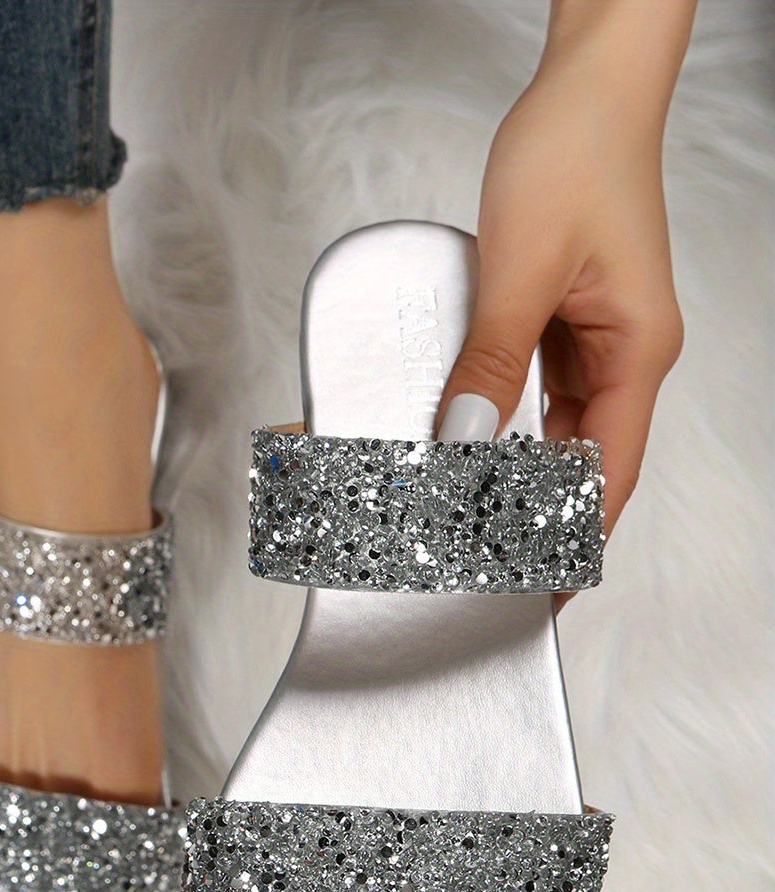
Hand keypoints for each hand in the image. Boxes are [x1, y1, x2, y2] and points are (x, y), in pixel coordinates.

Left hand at [440, 8, 692, 541]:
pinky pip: (536, 394)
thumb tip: (466, 442)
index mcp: (637, 352)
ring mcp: (594, 341)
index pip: (607, 475)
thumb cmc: (576, 155)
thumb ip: (492, 361)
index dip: (573, 540)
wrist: (584, 89)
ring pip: (556, 433)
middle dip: (536, 517)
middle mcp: (623, 356)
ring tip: (472, 519)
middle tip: (485, 562)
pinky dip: (505, 427)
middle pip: (583, 464)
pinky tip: (471, 448)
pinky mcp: (563, 323)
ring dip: (516, 475)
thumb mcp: (521, 269)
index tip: (539, 590)